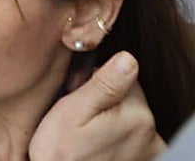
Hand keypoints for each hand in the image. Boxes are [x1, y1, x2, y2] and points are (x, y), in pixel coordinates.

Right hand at [29, 52, 165, 160]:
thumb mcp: (72, 111)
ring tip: (84, 133)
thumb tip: (127, 60)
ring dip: (108, 119)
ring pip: (128, 116)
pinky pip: (129, 135)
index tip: (78, 95)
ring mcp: (147, 151)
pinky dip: (113, 136)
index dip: (96, 80)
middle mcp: (150, 135)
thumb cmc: (60, 154)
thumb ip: (103, 85)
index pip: (124, 76)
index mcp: (136, 116)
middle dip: (104, 100)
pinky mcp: (141, 160)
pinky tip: (95, 144)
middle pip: (129, 96)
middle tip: (78, 115)